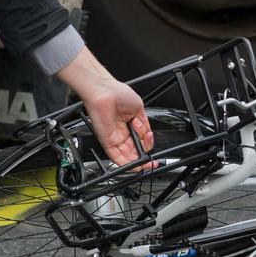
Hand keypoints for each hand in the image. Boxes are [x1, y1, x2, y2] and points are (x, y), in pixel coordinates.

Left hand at [56, 47, 154, 169]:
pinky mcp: (106, 141)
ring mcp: (114, 138)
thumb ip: (144, 123)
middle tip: (150, 156)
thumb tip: (147, 133)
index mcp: (129, 125)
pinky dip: (126, 164)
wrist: (104, 91)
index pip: (139, 141)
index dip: (146, 145)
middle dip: (144, 156)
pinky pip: (116, 157)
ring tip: (146, 162)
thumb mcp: (138, 108)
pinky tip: (135, 165)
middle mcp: (121, 133)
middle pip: (133, 151)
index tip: (151, 143)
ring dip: (137, 162)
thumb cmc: (117, 93)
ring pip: (126, 157)